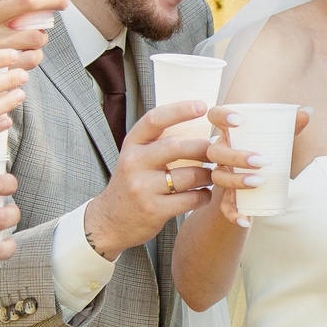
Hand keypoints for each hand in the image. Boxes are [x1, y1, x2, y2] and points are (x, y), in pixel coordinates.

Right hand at [84, 100, 215, 257]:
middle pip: (177, 147)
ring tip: (211, 175)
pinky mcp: (154, 210)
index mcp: (131, 145)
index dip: (179, 110)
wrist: (110, 221)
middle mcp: (134, 164)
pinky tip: (204, 193)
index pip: (154, 119)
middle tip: (216, 152)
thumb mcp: (136, 157)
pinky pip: (191, 199)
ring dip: (207, 175)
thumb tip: (197, 120)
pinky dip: (204, 195)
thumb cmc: (132, 183)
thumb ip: (158, 141)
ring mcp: (143, 188)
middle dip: (203, 148)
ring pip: (189, 176)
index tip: (202, 105)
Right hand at [201, 102, 308, 226]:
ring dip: (236, 181)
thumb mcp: (276, 141)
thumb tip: (307, 111)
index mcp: (229, 134)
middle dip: (236, 156)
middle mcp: (220, 153)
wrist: (255, 187)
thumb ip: (290, 127)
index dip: (221, 115)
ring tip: (259, 183)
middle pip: (216, 152)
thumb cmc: (264, 154)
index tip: (239, 121)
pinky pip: (224, 206)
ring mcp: (221, 175)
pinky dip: (233, 213)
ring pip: (218, 178)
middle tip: (262, 161)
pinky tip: (245, 220)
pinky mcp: (226, 197)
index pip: (214, 117)